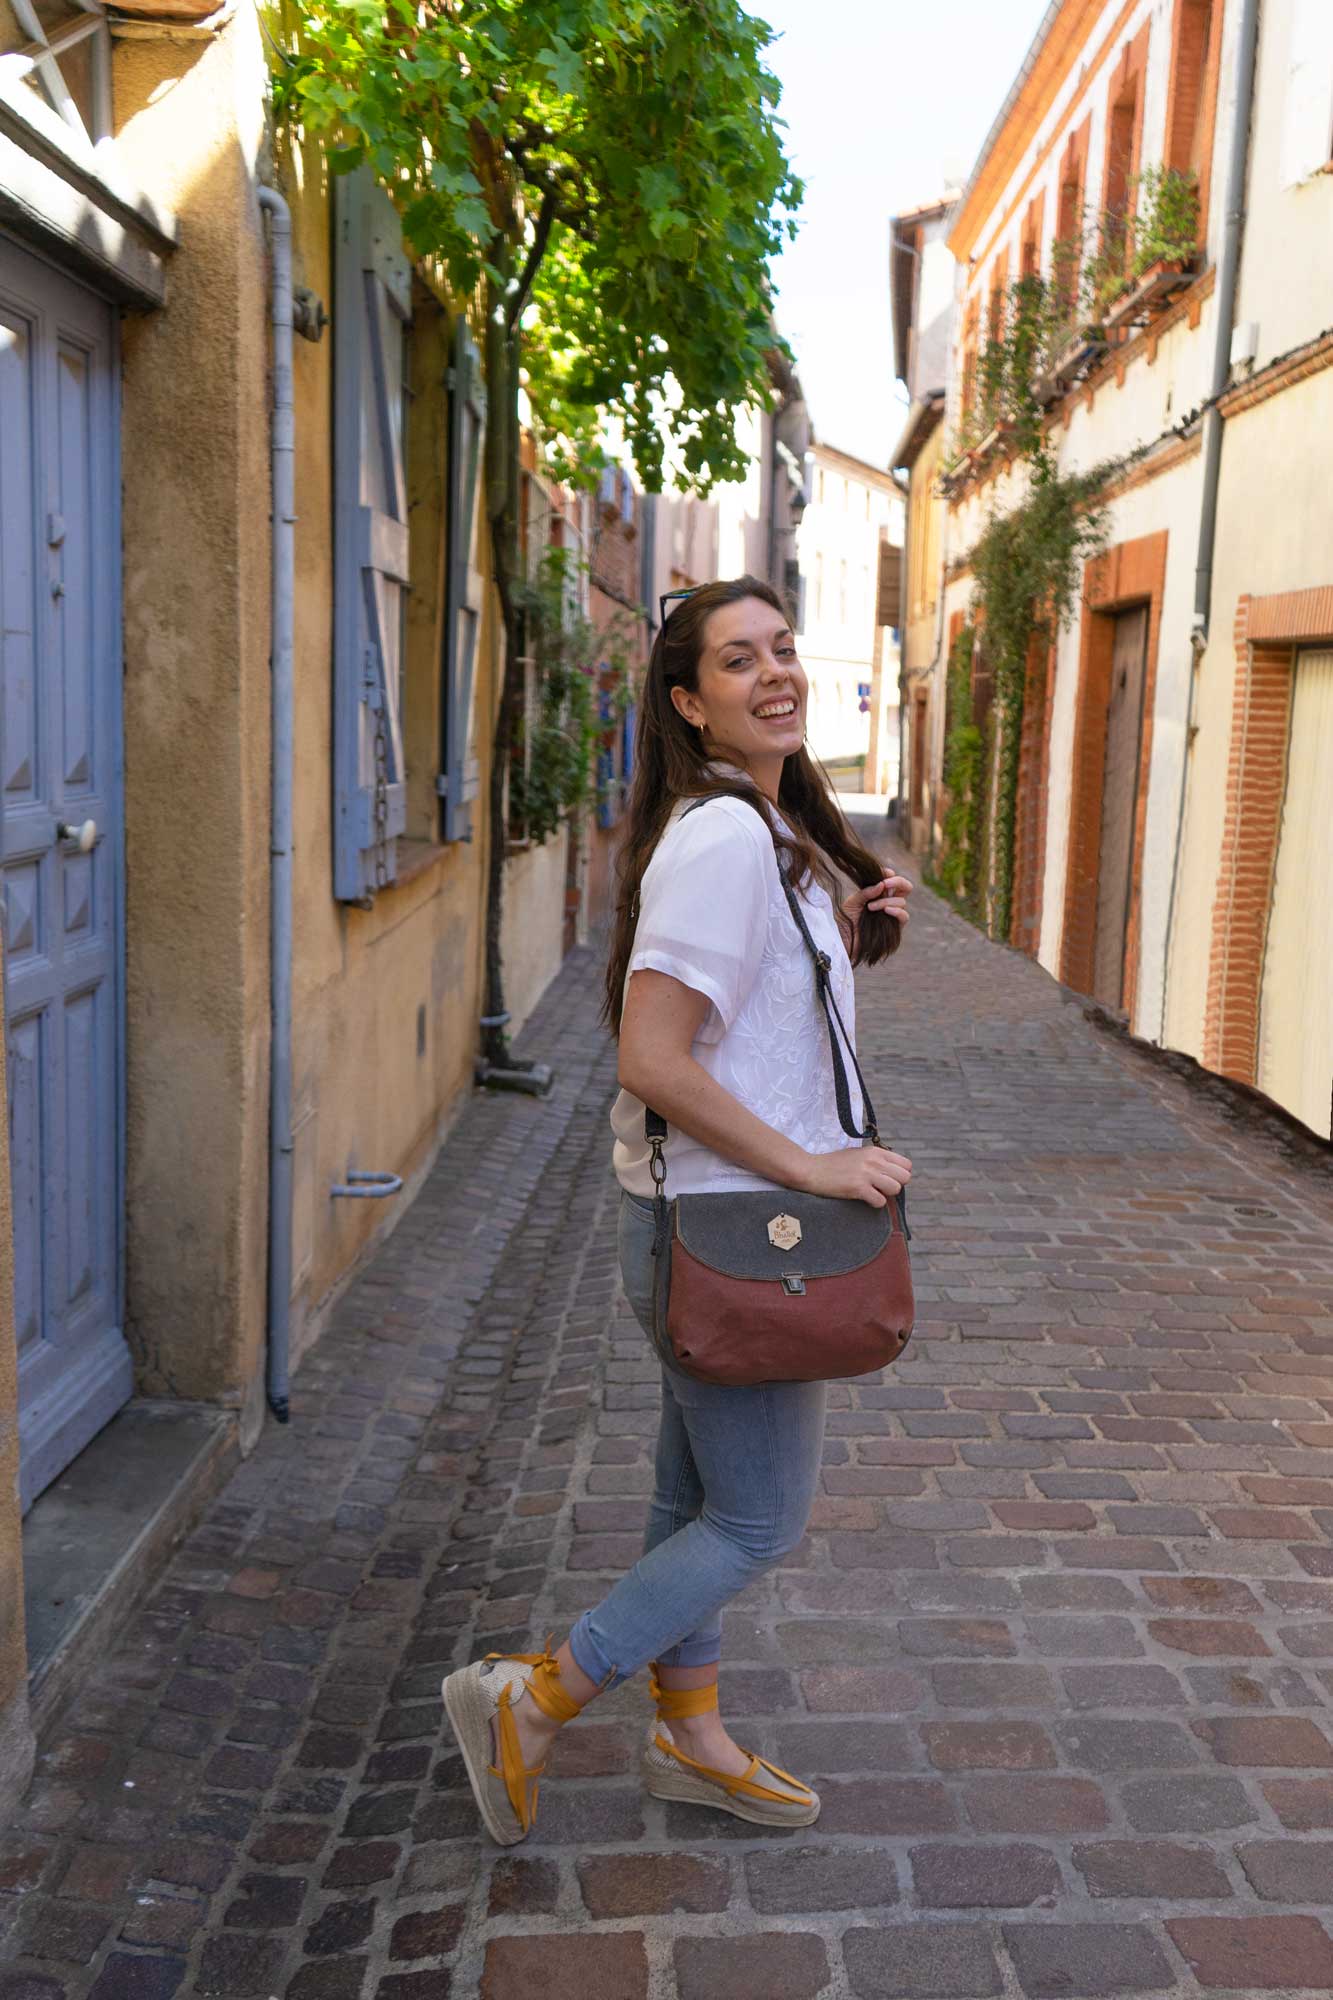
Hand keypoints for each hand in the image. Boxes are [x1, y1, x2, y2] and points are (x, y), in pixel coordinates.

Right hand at [796, 1144, 912, 1209]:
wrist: (811, 1170)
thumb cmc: (833, 1164)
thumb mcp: (858, 1154)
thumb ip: (875, 1160)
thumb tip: (892, 1172)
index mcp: (875, 1151)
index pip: (906, 1164)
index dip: (900, 1175)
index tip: (888, 1179)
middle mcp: (874, 1160)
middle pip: (905, 1177)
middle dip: (896, 1185)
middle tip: (881, 1188)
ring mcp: (866, 1174)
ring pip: (896, 1189)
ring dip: (886, 1194)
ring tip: (872, 1193)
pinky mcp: (858, 1187)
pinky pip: (880, 1201)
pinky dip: (874, 1203)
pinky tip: (864, 1199)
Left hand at [841, 871, 912, 936]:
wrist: (844, 940)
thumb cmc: (846, 920)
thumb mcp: (853, 901)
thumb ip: (867, 891)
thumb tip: (881, 884)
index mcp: (878, 893)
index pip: (891, 879)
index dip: (889, 874)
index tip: (883, 873)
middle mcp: (888, 902)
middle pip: (905, 887)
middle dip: (898, 882)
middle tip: (886, 883)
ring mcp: (892, 914)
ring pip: (902, 901)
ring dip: (886, 901)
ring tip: (870, 907)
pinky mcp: (894, 928)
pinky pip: (904, 916)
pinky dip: (897, 911)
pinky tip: (886, 911)